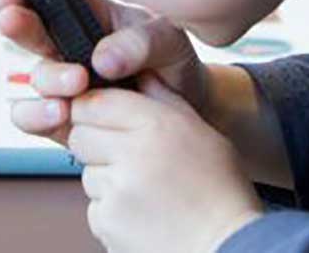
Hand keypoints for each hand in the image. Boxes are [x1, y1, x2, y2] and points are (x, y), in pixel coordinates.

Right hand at [0, 0, 208, 145]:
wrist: (192, 113)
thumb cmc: (177, 64)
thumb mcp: (169, 40)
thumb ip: (140, 42)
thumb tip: (102, 59)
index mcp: (88, 15)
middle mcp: (69, 47)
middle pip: (27, 31)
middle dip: (16, 25)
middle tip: (14, 22)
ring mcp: (65, 84)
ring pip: (35, 78)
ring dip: (48, 79)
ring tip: (74, 84)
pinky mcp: (66, 119)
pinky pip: (34, 117)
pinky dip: (38, 116)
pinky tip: (61, 114)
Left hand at [72, 75, 260, 252]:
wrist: (229, 246)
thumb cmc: (220, 190)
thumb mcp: (200, 130)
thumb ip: (163, 98)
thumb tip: (140, 72)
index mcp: (154, 125)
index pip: (93, 102)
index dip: (95, 109)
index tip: (105, 119)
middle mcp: (131, 154)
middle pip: (80, 134)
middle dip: (96, 143)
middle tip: (128, 157)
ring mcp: (116, 190)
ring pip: (87, 172)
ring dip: (106, 178)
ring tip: (146, 189)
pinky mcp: (108, 222)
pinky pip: (94, 206)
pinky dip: (112, 209)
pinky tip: (143, 212)